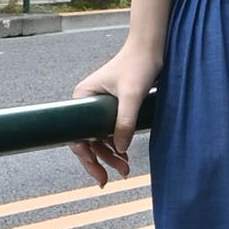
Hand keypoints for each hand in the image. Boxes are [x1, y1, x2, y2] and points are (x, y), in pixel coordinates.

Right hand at [69, 42, 161, 185]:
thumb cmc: (138, 65)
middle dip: (98, 160)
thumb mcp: (132, 95)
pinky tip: (125, 158)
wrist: (151, 48)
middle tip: (108, 179)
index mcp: (82, 97)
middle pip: (86, 140)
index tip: (97, 171)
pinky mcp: (112, 107)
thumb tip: (119, 150)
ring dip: (110, 156)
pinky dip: (116, 146)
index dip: (85, 156)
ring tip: (125, 170)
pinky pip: (109, 131)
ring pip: (99, 138)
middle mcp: (86, 103)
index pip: (76, 135)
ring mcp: (98, 106)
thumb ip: (124, 121)